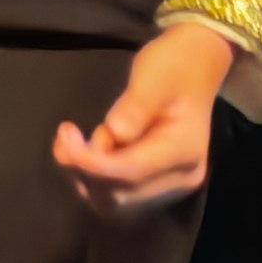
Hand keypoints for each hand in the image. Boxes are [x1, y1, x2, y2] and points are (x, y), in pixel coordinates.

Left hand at [52, 24, 236, 217]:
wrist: (196, 64)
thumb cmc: (174, 65)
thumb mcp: (153, 76)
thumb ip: (134, 107)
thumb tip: (114, 133)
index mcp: (183, 152)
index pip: (130, 171)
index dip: (91, 161)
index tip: (65, 136)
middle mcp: (180, 178)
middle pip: (120, 194)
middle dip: (86, 169)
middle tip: (68, 133)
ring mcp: (170, 185)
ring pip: (113, 198)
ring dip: (87, 173)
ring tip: (86, 136)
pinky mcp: (156, 182)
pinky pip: (117, 191)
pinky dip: (96, 175)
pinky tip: (92, 147)